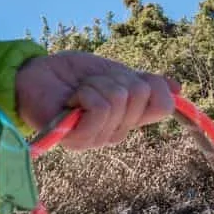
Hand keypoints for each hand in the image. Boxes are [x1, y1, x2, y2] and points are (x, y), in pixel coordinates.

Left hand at [15, 52, 175, 148]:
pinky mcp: (80, 139)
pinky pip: (102, 107)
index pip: (164, 106)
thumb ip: (146, 83)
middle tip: (93, 83)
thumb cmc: (72, 76)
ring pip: (120, 99)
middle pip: (141, 94)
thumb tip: (178, 88)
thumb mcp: (116, 74)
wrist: (36, 75)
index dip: (155, 85)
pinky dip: (87, 93)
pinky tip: (72, 100)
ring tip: (78, 92)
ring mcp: (100, 137)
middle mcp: (118, 131)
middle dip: (116, 78)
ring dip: (97, 84)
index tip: (132, 77)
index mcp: (130, 117)